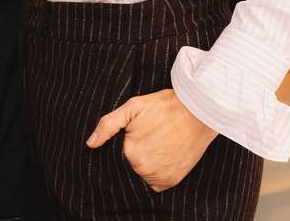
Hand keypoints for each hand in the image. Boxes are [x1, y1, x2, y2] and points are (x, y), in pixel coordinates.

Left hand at [86, 89, 216, 192]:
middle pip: (129, 165)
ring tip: (156, 143)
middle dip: (134, 153)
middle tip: (148, 137)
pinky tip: (162, 154)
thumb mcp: (133, 107)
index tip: (135, 134)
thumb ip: (108, 125)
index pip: (117, 155)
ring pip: (141, 174)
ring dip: (144, 164)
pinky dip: (155, 172)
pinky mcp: (172, 181)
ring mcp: (160, 177)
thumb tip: (90, 143)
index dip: (123, 144)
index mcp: (131, 153)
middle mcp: (144, 170)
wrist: (198, 112)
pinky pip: (155, 182)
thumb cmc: (165, 106)